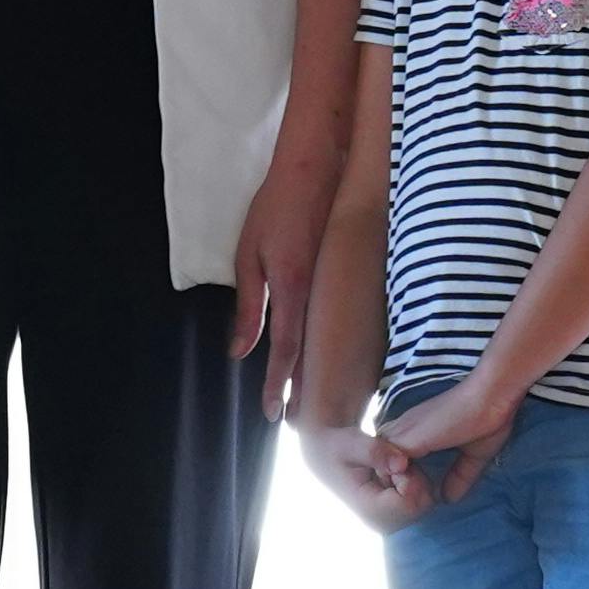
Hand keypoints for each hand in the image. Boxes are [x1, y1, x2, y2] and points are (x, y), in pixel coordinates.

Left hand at [222, 158, 335, 417]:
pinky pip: (340, 318)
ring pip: (329, 339)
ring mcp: (337, 284)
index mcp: (292, 289)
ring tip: (315, 401)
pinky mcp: (349, 276)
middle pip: (312, 353)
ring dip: (321, 371)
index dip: (278, 384)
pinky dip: (337, 342)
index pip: (285, 350)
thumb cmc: (276, 208)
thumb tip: (239, 349)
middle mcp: (319, 294)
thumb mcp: (249, 256)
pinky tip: (338, 358)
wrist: (316, 165)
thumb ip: (248, 306)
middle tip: (297, 422)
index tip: (273, 413)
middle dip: (303, 389)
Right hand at [296, 419, 435, 533]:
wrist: (326, 454)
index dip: (410, 477)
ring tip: (391, 466)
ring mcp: (390, 522)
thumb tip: (402, 463)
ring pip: (426, 501)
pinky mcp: (396, 516)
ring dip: (415, 479)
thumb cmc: (337, 446)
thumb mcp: (351, 443)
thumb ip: (375, 452)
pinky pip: (422, 499)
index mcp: (370, 511)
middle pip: (423, 504)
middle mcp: (382, 523)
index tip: (394, 461)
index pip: (411, 502)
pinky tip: (395, 473)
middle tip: (393, 462)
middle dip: (415, 478)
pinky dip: (414, 482)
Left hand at [373, 373, 520, 493]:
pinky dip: (397, 485)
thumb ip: (459, 476)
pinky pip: (388, 469)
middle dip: (393, 486)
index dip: (403, 480)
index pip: (394, 460)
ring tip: (411, 504)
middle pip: (381, 465)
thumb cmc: (487, 419)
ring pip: (381, 468)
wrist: (491, 397)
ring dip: (394, 487)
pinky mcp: (408, 440)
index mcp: (417, 431)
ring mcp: (403, 434)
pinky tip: (412, 497)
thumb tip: (449, 499)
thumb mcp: (473, 455)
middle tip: (410, 505)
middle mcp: (404, 430)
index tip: (419, 496)